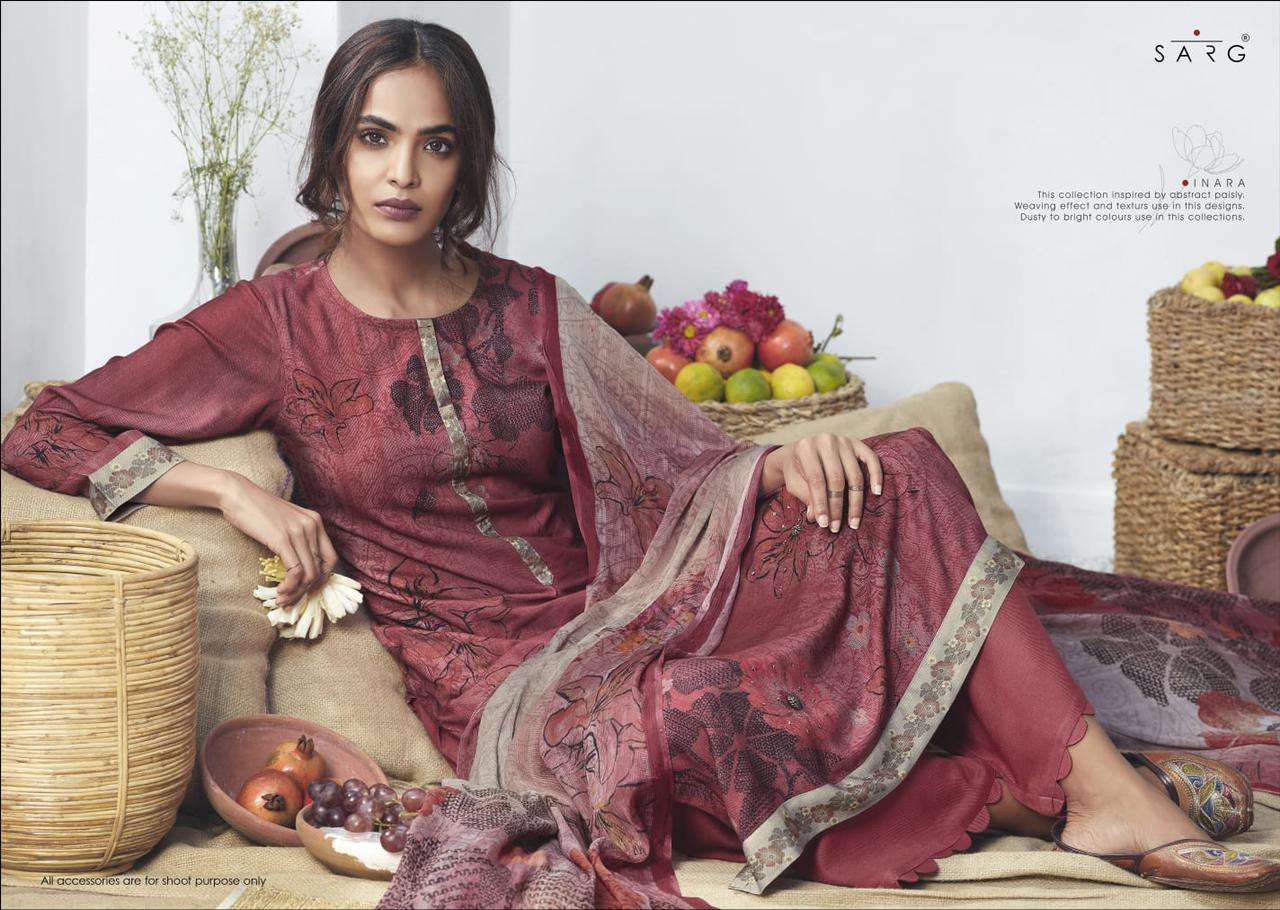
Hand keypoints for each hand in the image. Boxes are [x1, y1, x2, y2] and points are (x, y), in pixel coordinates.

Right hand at [218, 474, 338, 607]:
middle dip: (307, 590)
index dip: (321, 579)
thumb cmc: (256, 510)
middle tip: (291, 600)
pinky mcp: (283, 539)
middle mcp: (312, 526)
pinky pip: (296, 572)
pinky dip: (290, 587)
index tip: (305, 589)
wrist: (237, 494)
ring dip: (297, 593)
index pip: (331, 558)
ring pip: (310, 574)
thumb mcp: (285, 522)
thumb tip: (299, 569)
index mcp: (315, 521)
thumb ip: (297, 539)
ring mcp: (299, 532)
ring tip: (282, 600)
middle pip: (321, 569)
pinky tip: (280, 592)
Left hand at [760, 434, 882, 532]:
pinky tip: (877, 493)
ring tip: (853, 523)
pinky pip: (871, 459)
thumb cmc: (797, 470)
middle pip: (836, 479)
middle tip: (836, 527)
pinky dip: (876, 476)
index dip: (820, 503)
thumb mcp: (795, 483)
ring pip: (854, 475)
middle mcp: (825, 440)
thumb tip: (816, 517)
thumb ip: (805, 496)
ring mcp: (843, 440)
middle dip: (837, 507)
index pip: (816, 479)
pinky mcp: (857, 443)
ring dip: (855, 502)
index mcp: (805, 447)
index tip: (824, 524)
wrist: (802, 451)